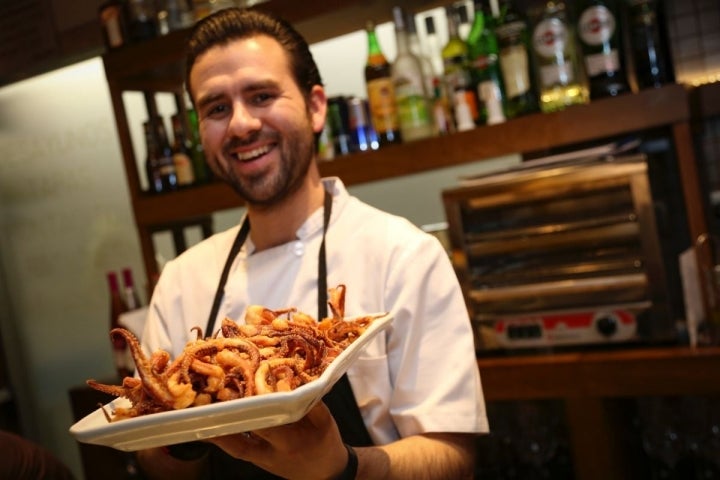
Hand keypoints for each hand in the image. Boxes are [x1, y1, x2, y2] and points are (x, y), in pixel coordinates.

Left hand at [208, 401, 348, 479]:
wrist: (326, 474)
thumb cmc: (326, 443)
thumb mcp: (326, 421)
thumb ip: (313, 402)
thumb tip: (298, 379)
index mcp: (290, 441)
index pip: (266, 423)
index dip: (251, 409)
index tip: (239, 390)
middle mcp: (272, 452)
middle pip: (243, 437)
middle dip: (227, 420)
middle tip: (208, 402)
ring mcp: (262, 459)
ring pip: (235, 447)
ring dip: (216, 432)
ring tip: (196, 418)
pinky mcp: (258, 461)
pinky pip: (237, 449)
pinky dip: (223, 438)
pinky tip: (207, 428)